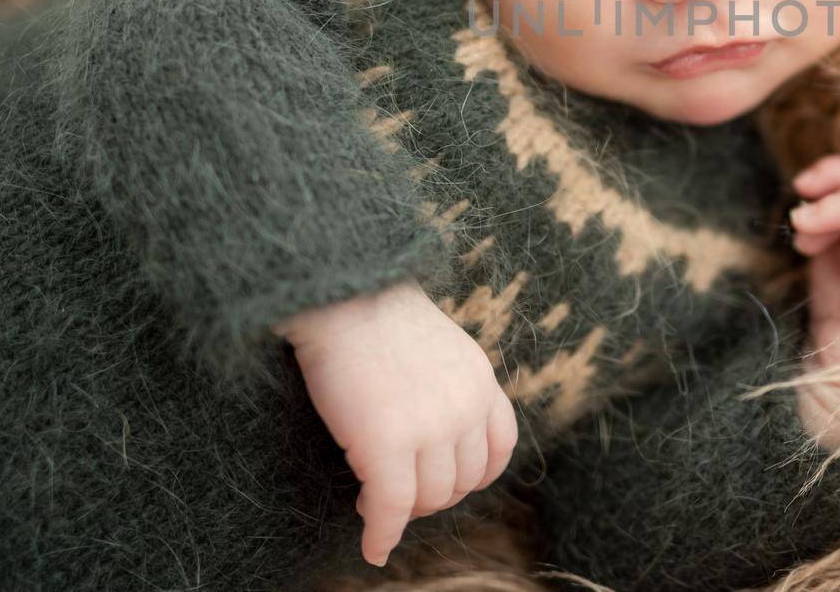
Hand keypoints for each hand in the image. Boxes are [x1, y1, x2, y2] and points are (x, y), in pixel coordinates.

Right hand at [272, 279, 518, 567]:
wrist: (341, 292)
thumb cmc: (376, 313)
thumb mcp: (440, 346)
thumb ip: (452, 385)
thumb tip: (441, 428)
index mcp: (481, 381)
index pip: (498, 450)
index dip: (473, 476)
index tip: (444, 480)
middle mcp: (465, 407)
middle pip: (462, 482)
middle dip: (431, 494)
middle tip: (396, 491)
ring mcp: (429, 428)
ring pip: (428, 498)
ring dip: (402, 511)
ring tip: (373, 501)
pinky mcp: (386, 444)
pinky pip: (390, 509)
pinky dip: (381, 535)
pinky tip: (372, 547)